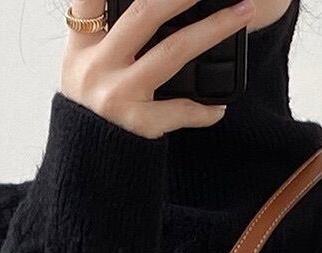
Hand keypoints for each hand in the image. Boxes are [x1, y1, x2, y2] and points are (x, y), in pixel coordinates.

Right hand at [61, 0, 255, 137]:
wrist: (85, 167)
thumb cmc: (87, 115)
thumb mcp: (78, 70)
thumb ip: (99, 35)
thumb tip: (146, 9)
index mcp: (83, 49)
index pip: (92, 0)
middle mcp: (98, 66)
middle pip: (145, 14)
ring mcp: (119, 94)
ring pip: (173, 50)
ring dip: (214, 29)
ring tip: (242, 13)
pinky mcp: (138, 124)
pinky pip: (181, 110)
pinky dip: (203, 110)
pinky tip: (220, 107)